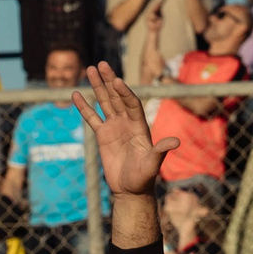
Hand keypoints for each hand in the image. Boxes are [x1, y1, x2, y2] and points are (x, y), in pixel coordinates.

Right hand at [72, 62, 177, 196]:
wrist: (130, 189)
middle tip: (102, 64)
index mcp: (139, 125)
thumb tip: (176, 141)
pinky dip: (84, 107)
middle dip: (109, 81)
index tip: (117, 81)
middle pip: (117, 97)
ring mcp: (114, 127)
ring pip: (104, 102)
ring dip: (98, 86)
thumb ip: (161, 151)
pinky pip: (92, 118)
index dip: (124, 92)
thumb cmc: (144, 177)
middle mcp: (127, 122)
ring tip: (90, 69)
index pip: (131, 103)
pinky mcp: (103, 135)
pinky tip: (76, 94)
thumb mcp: (153, 164)